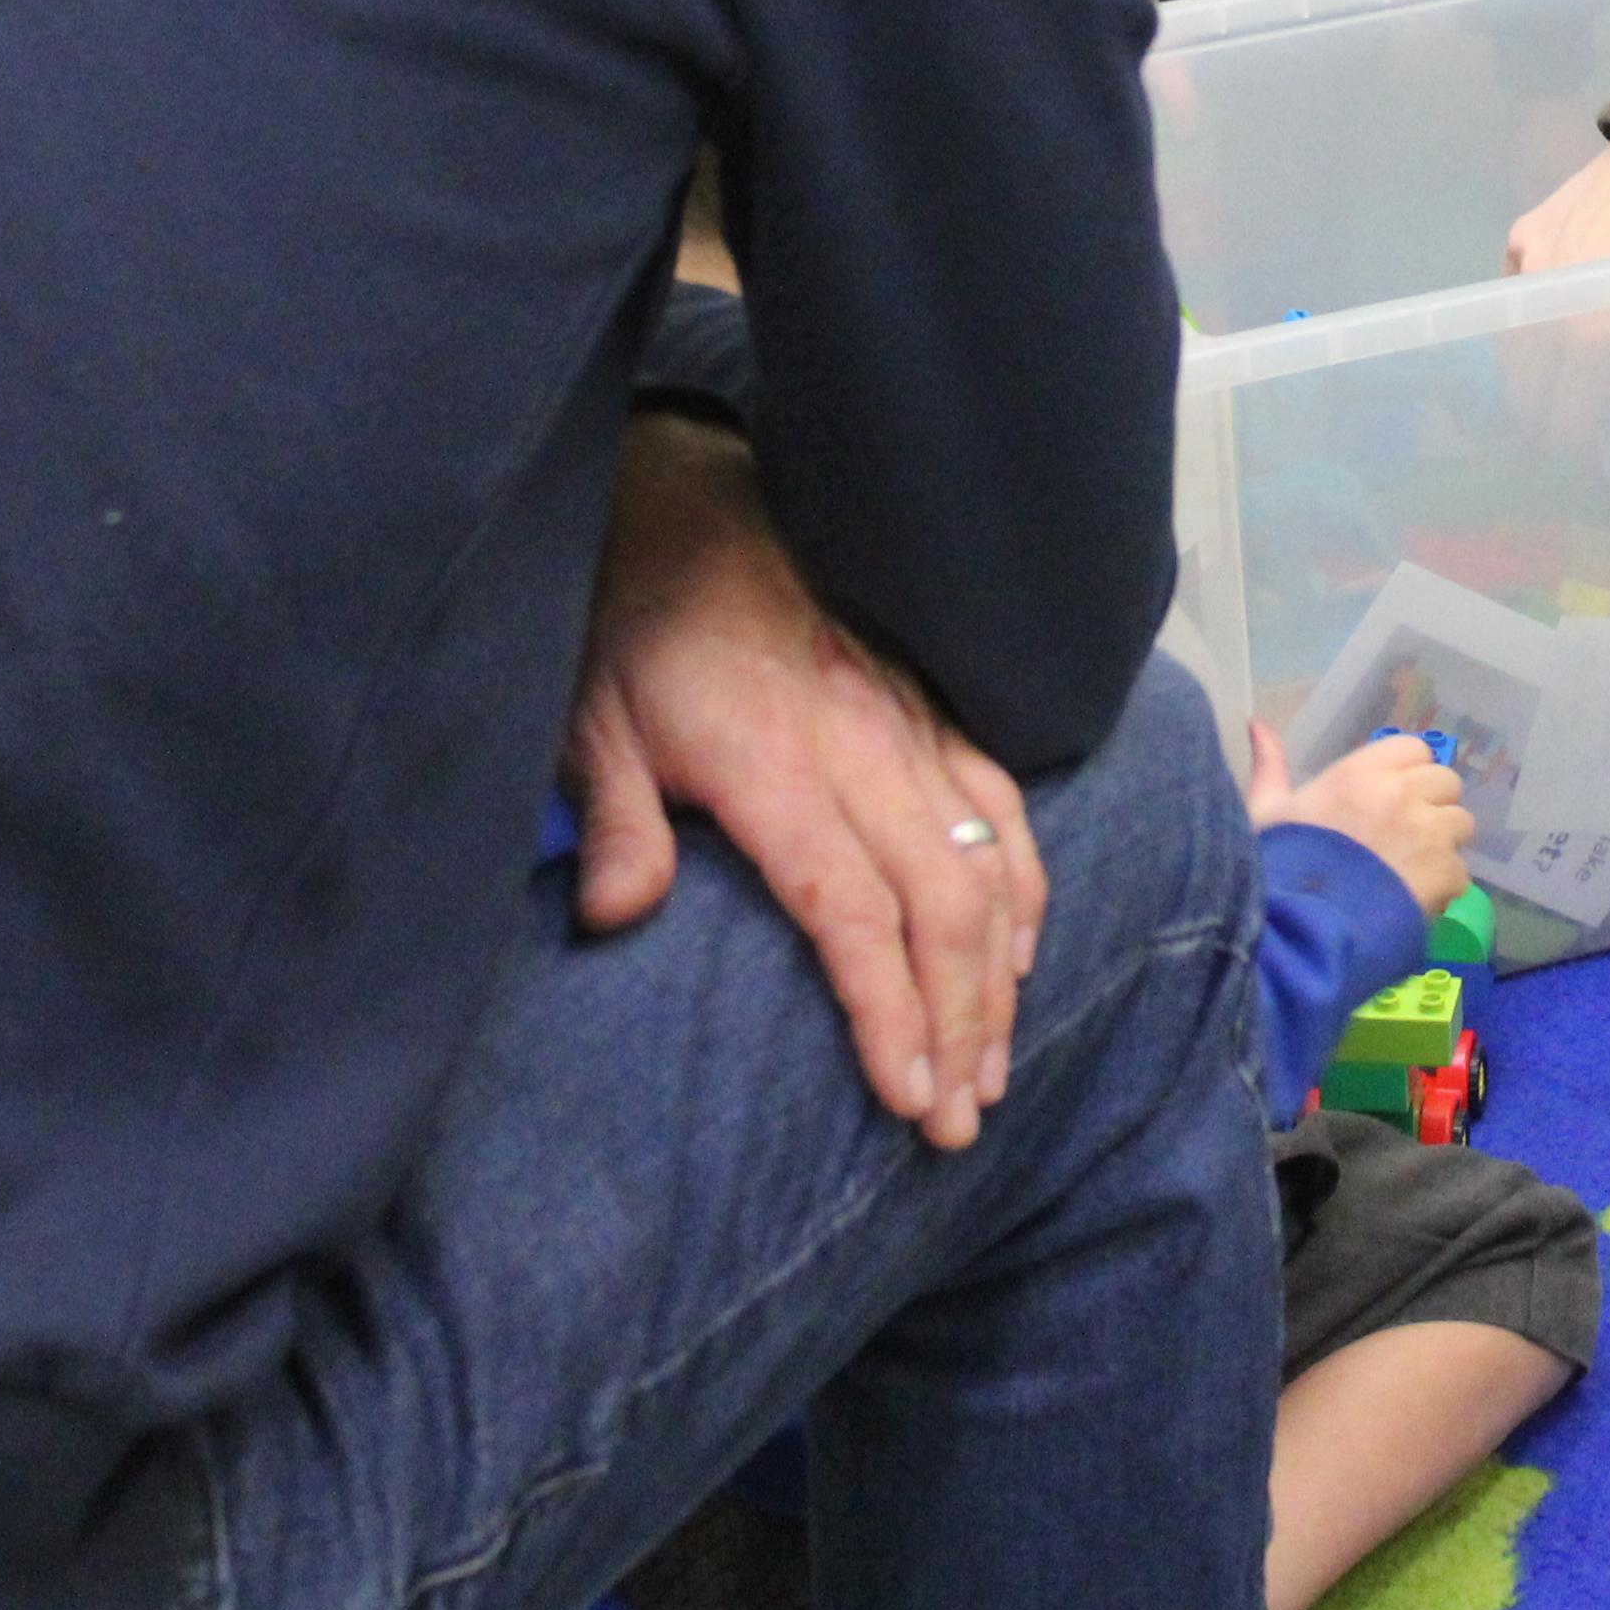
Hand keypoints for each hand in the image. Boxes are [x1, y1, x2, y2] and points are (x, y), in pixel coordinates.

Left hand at [563, 409, 1044, 1148]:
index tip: (912, 1097)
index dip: (891, 1010)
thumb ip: (610, 818)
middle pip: (944, 901)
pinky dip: (1023, 880)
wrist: (685, 494)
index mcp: (774, 761)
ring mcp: (906, 715)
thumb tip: (613, 917)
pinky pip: (1002, 796)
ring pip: (990, 855)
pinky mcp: (927, 696)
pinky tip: (1019, 942)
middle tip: (962, 1115)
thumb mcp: (586, 718)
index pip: (854, 909)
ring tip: (995, 1059)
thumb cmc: (627, 618)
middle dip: (965, 1019)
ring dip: (1002, 967)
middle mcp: (860, 740)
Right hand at [1253, 722, 1475, 912]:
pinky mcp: (1445, 874)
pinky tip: (1414, 900)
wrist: (1297, 930)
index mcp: (1360, 773)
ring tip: (1412, 869)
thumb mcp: (1265, 811)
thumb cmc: (1279, 868)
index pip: (1415, 748)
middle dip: (1431, 805)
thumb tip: (1259, 725)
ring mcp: (1427, 833)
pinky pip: (1460, 871)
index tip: (1392, 796)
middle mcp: (1400, 794)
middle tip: (1405, 835)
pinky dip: (1443, 887)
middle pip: (1446, 782)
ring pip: (1460, 824)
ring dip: (1442, 844)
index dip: (1408, 772)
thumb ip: (1270, 766)